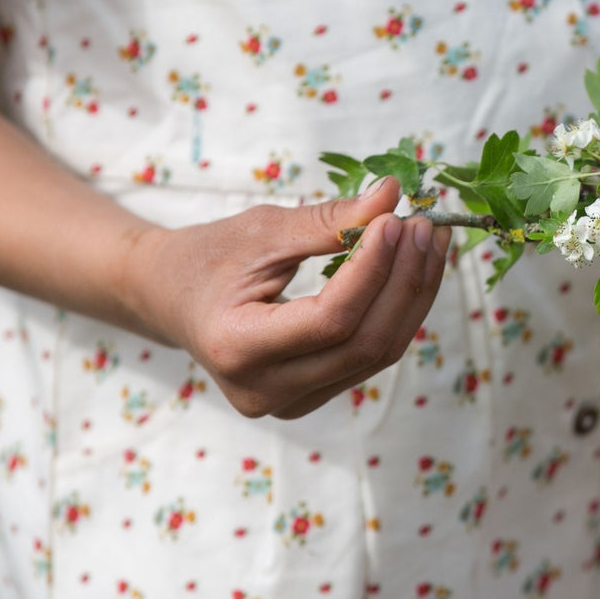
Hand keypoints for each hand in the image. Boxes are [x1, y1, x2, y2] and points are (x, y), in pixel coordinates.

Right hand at [126, 177, 450, 418]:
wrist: (168, 297)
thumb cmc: (207, 257)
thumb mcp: (261, 230)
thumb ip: (328, 220)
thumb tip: (391, 195)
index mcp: (237, 348)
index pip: (329, 319)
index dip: (373, 270)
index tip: (396, 219)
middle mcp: (264, 391)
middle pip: (363, 345)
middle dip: (405, 281)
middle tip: (427, 225)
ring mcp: (289, 403)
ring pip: (376, 355)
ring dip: (412, 295)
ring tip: (431, 242)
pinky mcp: (309, 396)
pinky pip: (367, 357)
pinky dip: (396, 311)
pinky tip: (412, 271)